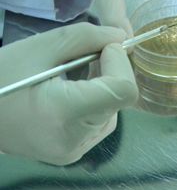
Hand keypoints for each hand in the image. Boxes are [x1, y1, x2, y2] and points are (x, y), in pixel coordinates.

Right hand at [0, 23, 136, 165]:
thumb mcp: (39, 48)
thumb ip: (85, 38)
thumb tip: (121, 36)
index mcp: (63, 115)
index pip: (123, 90)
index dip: (121, 63)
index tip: (103, 46)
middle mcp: (76, 141)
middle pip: (120, 99)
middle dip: (113, 70)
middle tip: (90, 54)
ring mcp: (75, 151)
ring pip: (114, 109)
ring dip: (106, 84)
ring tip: (77, 71)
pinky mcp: (73, 153)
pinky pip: (102, 120)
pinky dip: (97, 100)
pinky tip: (76, 88)